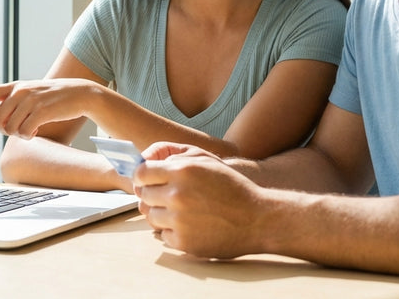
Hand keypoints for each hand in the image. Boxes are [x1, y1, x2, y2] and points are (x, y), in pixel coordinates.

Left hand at [0, 79, 98, 138]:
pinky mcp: (41, 110)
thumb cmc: (55, 100)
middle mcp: (19, 91)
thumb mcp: (32, 97)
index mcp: (14, 87)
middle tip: (20, 129)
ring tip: (33, 128)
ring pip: (9, 129)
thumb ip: (14, 105)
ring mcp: (30, 100)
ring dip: (20, 135)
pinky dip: (29, 136)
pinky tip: (38, 131)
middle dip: (5, 130)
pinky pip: (24, 132)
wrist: (81, 93)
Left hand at [133, 144, 262, 258]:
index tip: (149, 180)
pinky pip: (163, 235)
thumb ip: (175, 156)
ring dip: (163, 214)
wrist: (257, 219)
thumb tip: (145, 161)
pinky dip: (173, 231)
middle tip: (172, 197)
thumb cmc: (231, 186)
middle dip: (154, 194)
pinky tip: (191, 225)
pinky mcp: (183, 242)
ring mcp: (179, 221)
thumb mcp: (207, 160)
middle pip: (143, 195)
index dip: (143, 177)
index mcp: (181, 171)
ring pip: (151, 216)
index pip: (141, 173)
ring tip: (183, 211)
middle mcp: (176, 195)